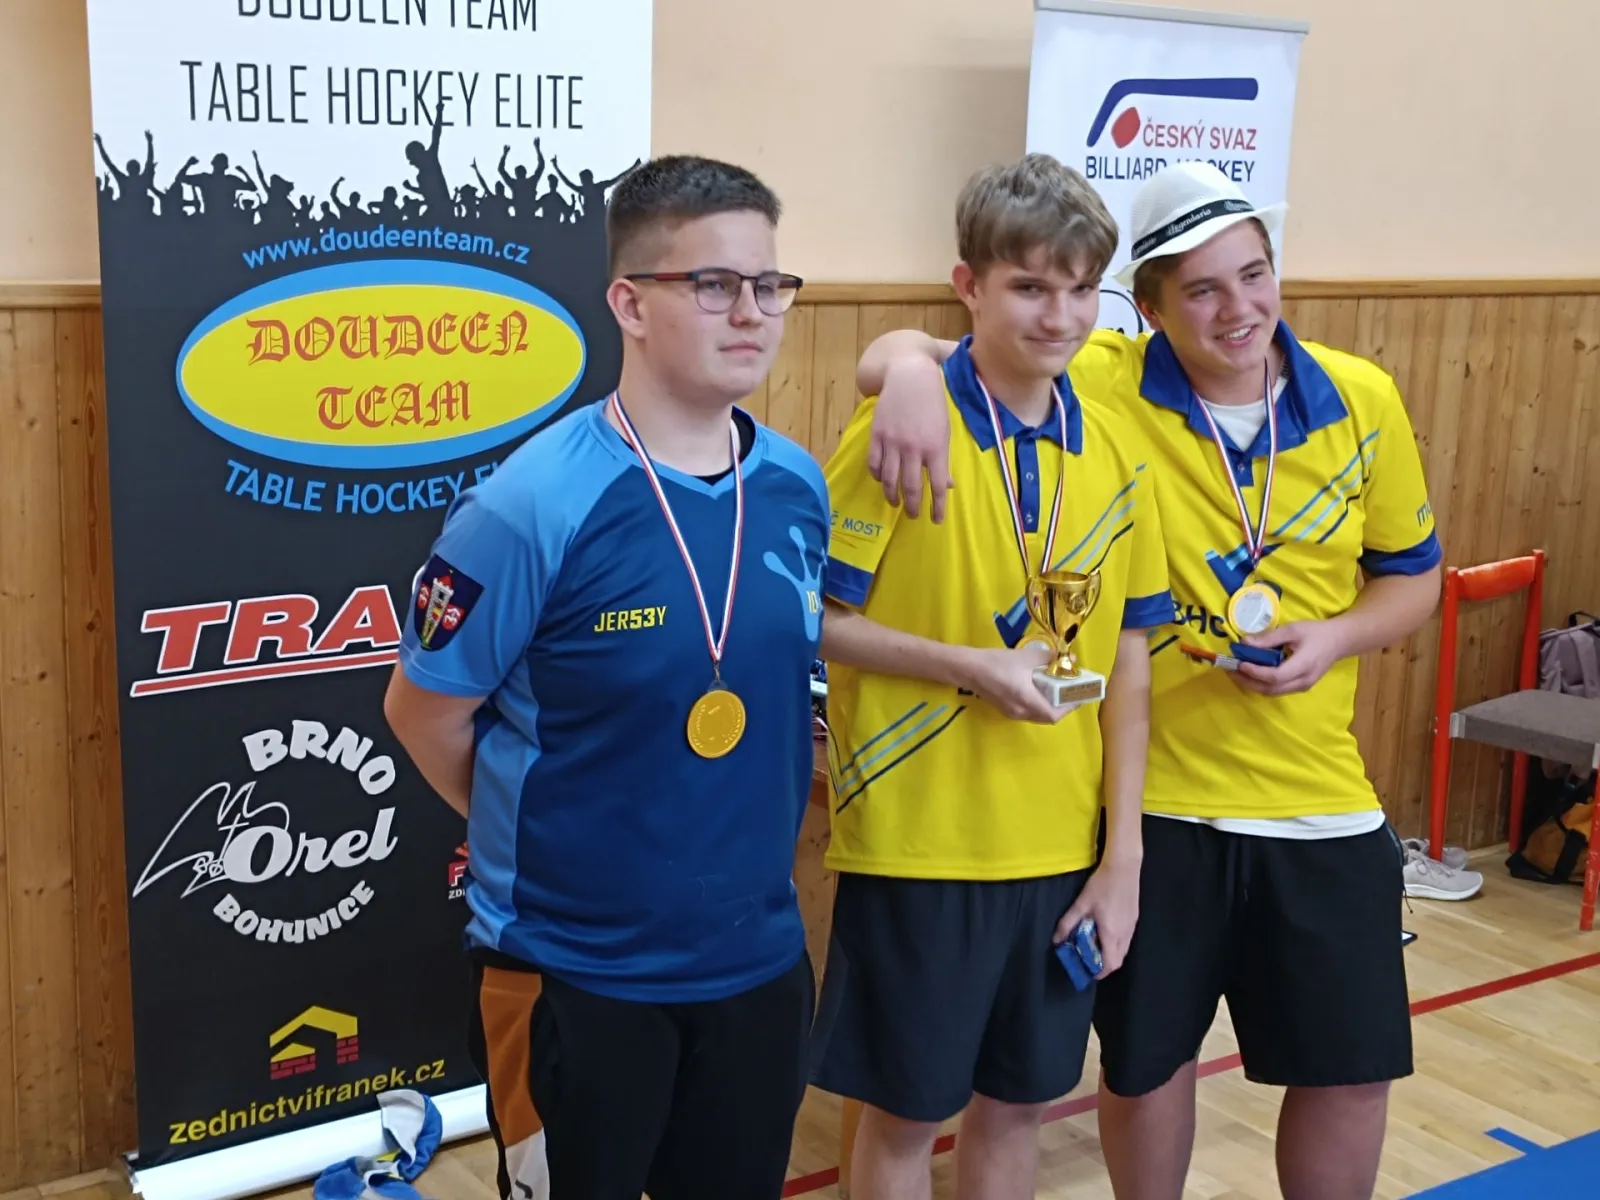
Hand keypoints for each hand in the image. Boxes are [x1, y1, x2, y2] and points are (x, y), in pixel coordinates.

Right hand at [866, 357, 953, 522]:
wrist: (910, 376)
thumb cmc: (933, 403)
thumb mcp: (944, 431)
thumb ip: (943, 459)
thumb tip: (946, 486)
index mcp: (935, 447)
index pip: (937, 485)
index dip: (937, 507)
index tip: (936, 521)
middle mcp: (913, 448)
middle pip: (911, 487)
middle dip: (913, 506)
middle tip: (914, 516)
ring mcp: (893, 442)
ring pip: (890, 480)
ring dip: (893, 496)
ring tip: (896, 504)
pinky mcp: (877, 435)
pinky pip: (874, 464)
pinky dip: (878, 476)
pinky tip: (882, 481)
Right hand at [958, 643, 1074, 723]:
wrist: (967, 668)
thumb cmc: (997, 662)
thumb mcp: (1026, 656)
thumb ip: (1049, 658)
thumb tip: (1068, 659)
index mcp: (1027, 701)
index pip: (1054, 715)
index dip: (1070, 707)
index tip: (1079, 695)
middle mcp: (1020, 712)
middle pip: (1047, 716)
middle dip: (1062, 706)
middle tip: (1070, 692)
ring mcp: (1011, 712)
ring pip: (1037, 714)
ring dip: (1050, 705)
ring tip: (1057, 689)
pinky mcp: (1005, 708)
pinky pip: (1028, 711)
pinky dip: (1038, 703)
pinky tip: (1039, 688)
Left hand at [1055, 851, 1141, 976]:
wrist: (1124, 867)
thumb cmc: (1101, 885)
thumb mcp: (1081, 904)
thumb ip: (1068, 923)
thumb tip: (1056, 940)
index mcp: (1111, 933)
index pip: (1110, 963)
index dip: (1100, 972)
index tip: (1088, 971)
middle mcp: (1125, 934)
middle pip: (1118, 960)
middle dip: (1104, 965)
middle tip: (1089, 959)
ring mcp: (1132, 926)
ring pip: (1124, 950)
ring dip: (1111, 954)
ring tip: (1095, 945)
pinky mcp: (1134, 919)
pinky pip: (1126, 940)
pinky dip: (1116, 944)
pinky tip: (1104, 931)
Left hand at [1231, 619, 1346, 695]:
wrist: (1339, 641)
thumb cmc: (1316, 633)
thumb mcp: (1292, 629)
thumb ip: (1269, 638)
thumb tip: (1244, 643)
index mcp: (1304, 665)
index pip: (1275, 676)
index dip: (1255, 672)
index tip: (1240, 663)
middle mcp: (1303, 681)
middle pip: (1271, 688)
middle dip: (1247, 681)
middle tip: (1230, 670)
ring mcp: (1302, 686)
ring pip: (1272, 692)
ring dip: (1252, 684)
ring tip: (1236, 672)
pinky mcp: (1300, 686)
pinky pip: (1277, 689)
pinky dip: (1261, 684)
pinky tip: (1250, 674)